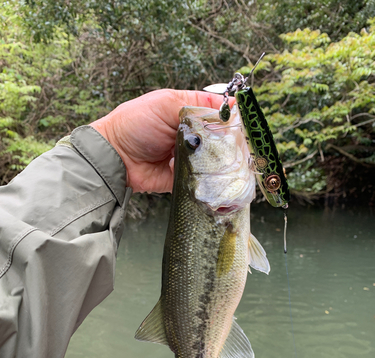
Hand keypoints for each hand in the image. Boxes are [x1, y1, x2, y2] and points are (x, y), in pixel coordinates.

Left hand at [90, 89, 233, 192]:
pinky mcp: (187, 178)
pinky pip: (205, 180)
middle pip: (221, 137)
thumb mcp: (164, 104)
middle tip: (236, 145)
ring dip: (222, 160)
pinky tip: (218, 176)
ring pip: (216, 159)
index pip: (218, 110)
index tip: (243, 121)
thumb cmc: (134, 125)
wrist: (116, 159)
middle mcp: (192, 134)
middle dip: (229, 140)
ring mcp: (190, 157)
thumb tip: (230, 107)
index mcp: (187, 112)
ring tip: (228, 161)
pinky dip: (211, 179)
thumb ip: (197, 104)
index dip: (231, 115)